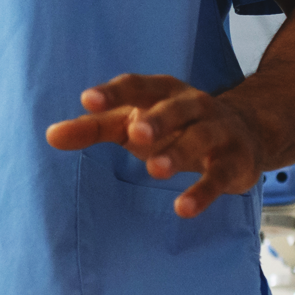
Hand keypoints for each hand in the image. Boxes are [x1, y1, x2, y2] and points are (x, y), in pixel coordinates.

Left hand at [45, 75, 267, 216]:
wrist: (245, 132)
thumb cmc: (172, 125)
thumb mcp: (132, 122)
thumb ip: (93, 127)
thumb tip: (50, 135)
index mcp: (164, 91)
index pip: (138, 86)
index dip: (114, 92)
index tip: (88, 100)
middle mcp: (193, 105)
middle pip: (176, 108)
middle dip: (158, 119)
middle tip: (135, 132)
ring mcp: (217, 131)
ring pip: (199, 139)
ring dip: (179, 153)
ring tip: (155, 170)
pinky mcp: (233, 162)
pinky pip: (218, 175)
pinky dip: (203, 191)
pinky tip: (183, 208)